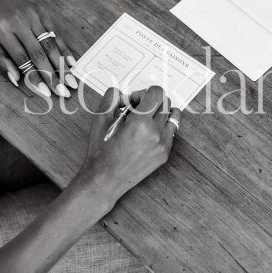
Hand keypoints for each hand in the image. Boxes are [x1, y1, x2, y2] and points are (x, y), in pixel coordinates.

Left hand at [0, 0, 77, 97]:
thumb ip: (2, 60)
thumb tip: (17, 80)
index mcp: (3, 32)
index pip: (22, 59)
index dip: (35, 76)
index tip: (46, 92)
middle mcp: (20, 25)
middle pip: (39, 54)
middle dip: (52, 76)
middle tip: (63, 92)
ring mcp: (34, 18)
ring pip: (50, 45)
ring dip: (62, 66)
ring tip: (71, 82)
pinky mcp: (44, 14)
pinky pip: (56, 34)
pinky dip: (65, 50)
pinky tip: (71, 63)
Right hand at [75, 86, 180, 204]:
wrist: (105, 180)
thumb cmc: (100, 151)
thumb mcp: (99, 119)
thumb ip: (111, 98)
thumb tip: (124, 94)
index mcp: (139, 123)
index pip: (156, 93)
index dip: (143, 93)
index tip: (133, 102)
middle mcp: (155, 133)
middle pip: (165, 102)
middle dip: (151, 101)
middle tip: (136, 110)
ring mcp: (163, 145)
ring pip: (172, 115)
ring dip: (160, 112)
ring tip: (146, 119)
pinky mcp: (165, 154)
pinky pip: (172, 130)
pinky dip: (162, 126)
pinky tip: (148, 131)